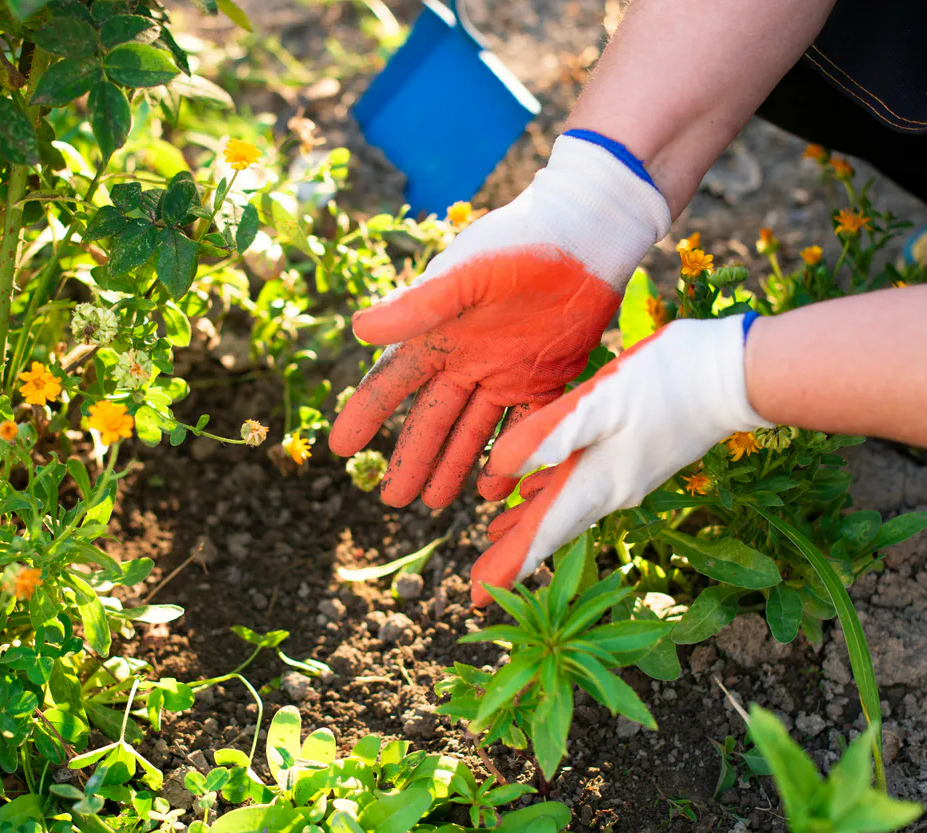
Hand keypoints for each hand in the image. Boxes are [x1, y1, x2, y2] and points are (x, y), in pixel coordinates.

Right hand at [328, 133, 671, 508]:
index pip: (390, 383)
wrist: (586, 233)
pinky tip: (497, 489)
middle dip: (412, 459)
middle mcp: (465, 359)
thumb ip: (417, 306)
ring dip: (453, 466)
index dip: (364, 416)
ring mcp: (504, 372)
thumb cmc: (519, 243)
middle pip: (431, 420)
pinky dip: (511, 458)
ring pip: (472, 432)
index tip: (340, 449)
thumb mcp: (464, 274)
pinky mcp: (545, 378)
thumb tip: (358, 331)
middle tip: (394, 501)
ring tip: (435, 504)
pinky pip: (524, 428)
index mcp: (436, 335)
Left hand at [470, 314, 771, 606]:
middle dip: (512, 556)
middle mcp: (610, 491)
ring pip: (565, 509)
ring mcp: (625, 477)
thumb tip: (499, 469)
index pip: (543, 536)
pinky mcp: (634, 457)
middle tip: (478, 585)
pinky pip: (582, 486)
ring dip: (530, 525)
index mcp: (597, 483)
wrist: (736, 374)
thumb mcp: (601, 401)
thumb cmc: (668, 382)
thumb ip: (550, 435)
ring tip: (494, 536)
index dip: (507, 566)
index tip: (476, 599)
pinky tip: (536, 488)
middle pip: (551, 531)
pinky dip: (552, 494)